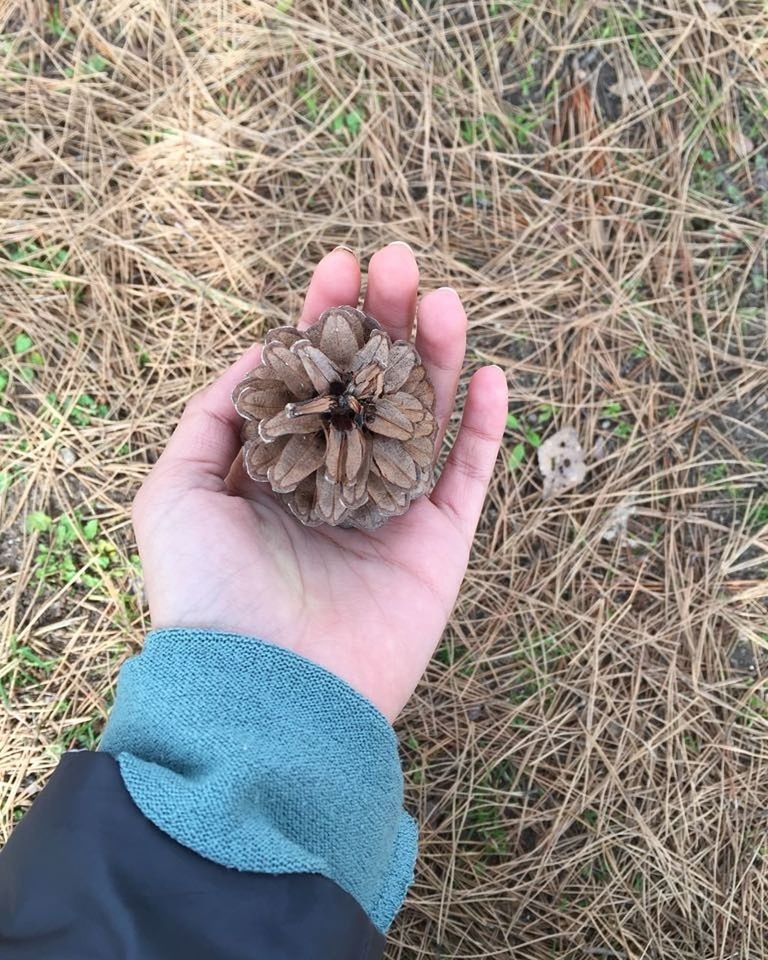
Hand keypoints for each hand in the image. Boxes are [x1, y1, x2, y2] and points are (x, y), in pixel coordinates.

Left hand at [132, 244, 507, 719]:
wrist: (265, 690)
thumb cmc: (209, 592)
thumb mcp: (176, 489)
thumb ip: (214, 415)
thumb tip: (260, 355)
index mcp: (280, 468)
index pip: (310, 378)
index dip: (323, 321)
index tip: (338, 266)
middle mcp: (338, 482)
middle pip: (372, 386)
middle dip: (383, 322)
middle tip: (396, 263)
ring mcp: (391, 513)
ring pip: (424, 418)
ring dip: (436, 356)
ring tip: (441, 297)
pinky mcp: (439, 546)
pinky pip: (470, 476)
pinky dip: (485, 426)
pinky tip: (490, 373)